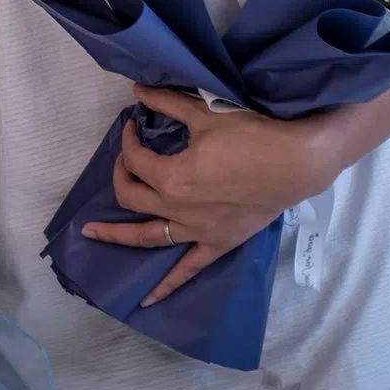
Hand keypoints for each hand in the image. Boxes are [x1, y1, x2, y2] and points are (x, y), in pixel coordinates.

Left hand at [80, 86, 333, 306]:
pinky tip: (147, 300)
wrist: (296, 162)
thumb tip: (138, 90)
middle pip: (132, 197)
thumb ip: (167, 103)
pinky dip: (167, 285)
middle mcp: (179, 210)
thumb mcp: (205, 113)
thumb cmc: (251, 135)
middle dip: (121, 177)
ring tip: (92, 234)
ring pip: (148, 237)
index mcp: (172, 179)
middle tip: (123, 163)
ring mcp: (198, 231)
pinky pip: (188, 269)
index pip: (135, 160)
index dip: (128, 140)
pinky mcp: (219, 243)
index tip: (133, 125)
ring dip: (118, 235)